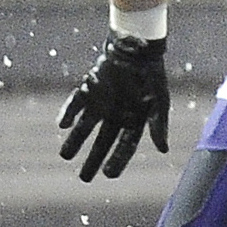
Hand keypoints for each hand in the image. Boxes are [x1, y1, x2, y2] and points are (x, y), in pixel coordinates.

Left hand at [59, 32, 169, 181]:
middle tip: (84, 178)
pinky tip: (62, 125)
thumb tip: (164, 150)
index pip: (125, 147)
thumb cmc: (152, 75)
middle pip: (102, 143)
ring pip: (84, 128)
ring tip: (64, 156)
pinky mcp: (88, 90)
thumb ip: (159, 126)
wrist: (137, 48)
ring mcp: (100, 104)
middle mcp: (116, 116)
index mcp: (134, 121)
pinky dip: (68, 113)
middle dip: (92, 160)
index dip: (117, 161)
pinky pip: (75, 105)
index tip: (108, 175)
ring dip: (74, 142)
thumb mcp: (160, 102)